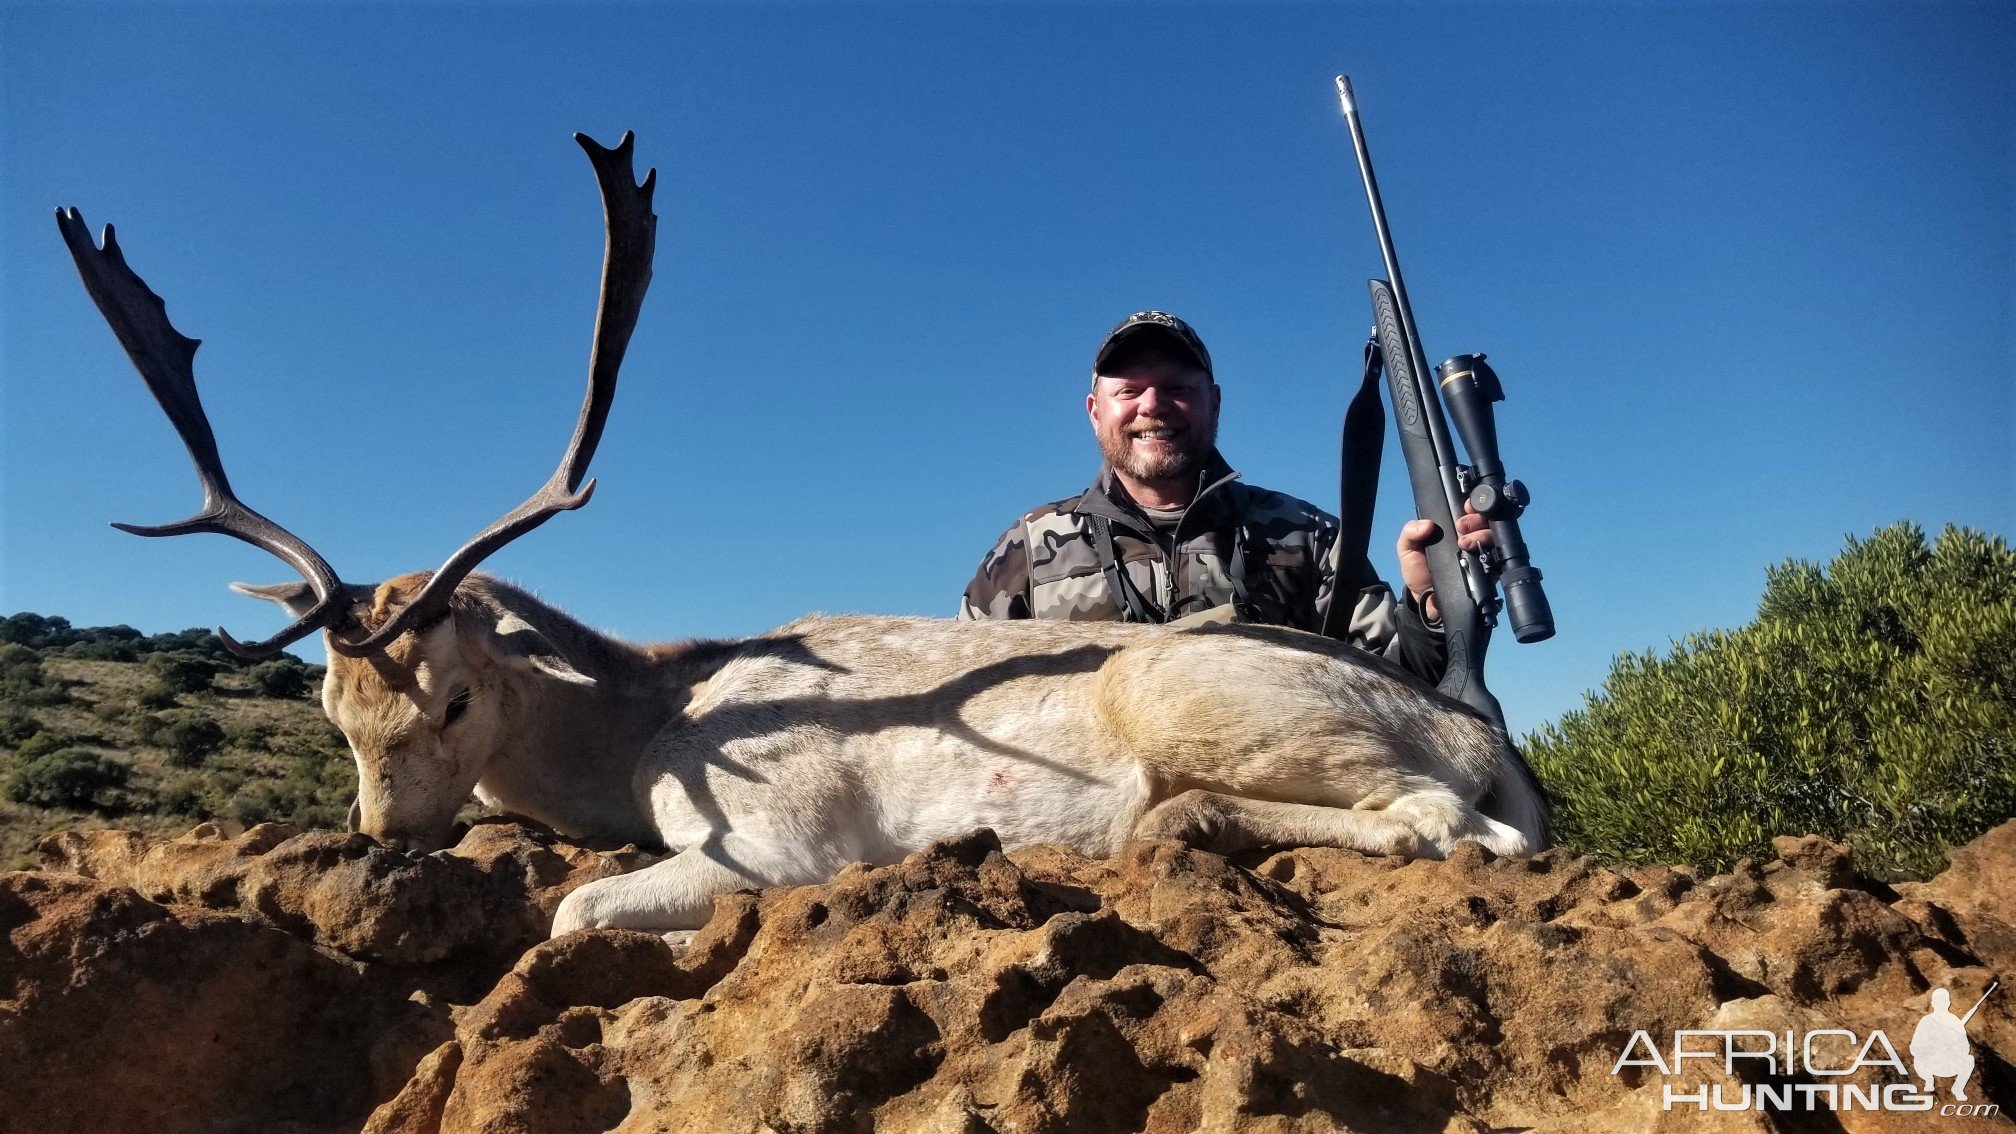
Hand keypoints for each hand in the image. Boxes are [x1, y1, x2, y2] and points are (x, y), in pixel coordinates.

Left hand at [1397, 504, 1491, 622]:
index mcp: (1453, 528)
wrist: (1424, 599)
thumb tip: (1427, 524)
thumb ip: (1410, 532)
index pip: (1470, 511)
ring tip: (1464, 543)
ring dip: (1482, 536)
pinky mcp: (1488, 571)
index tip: (1464, 508)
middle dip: (1476, 519)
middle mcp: (1470, 538)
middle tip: (1460, 527)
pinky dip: (1490, 556)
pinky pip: (1497, 560)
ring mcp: (1480, 554)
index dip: (1472, 505)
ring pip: (1493, 538)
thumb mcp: (1407, 548)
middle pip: (1486, 521)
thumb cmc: (1418, 569)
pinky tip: (1478, 557)